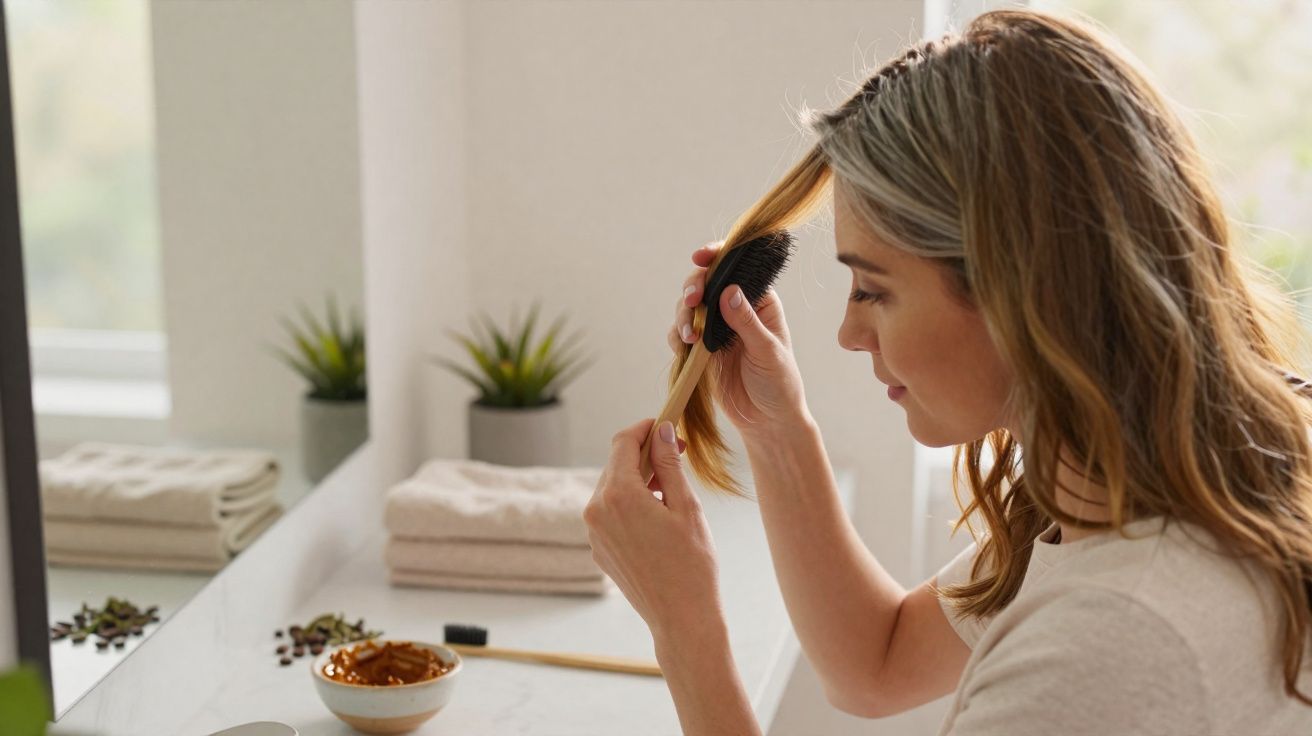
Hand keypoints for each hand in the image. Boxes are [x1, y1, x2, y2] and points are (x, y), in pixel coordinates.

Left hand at [584, 418, 721, 636]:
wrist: (682, 619)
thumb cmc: (692, 564)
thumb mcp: (686, 506)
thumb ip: (669, 464)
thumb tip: (662, 431)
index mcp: (619, 495)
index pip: (623, 442)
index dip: (644, 428)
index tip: (665, 425)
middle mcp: (597, 511)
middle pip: (616, 464)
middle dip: (644, 455)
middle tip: (678, 456)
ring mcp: (594, 533)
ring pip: (612, 489)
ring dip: (638, 481)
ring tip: (671, 492)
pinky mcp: (598, 549)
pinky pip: (610, 513)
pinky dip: (630, 505)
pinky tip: (657, 519)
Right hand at [669, 240, 809, 433]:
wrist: (767, 421)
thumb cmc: (779, 384)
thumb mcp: (767, 351)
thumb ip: (746, 322)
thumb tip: (728, 291)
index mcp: (760, 302)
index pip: (737, 270)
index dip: (717, 257)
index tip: (701, 257)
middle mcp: (736, 311)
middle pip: (706, 284)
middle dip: (694, 287)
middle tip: (692, 300)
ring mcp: (716, 330)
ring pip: (690, 308)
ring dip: (684, 315)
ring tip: (690, 336)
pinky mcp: (701, 350)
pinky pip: (681, 334)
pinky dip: (677, 336)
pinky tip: (684, 346)